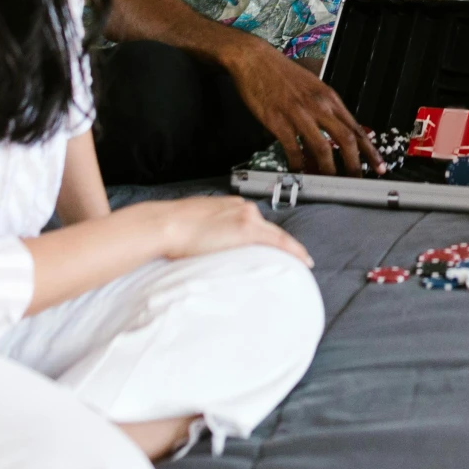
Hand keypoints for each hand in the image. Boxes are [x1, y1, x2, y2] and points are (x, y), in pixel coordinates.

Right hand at [143, 195, 312, 266]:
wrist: (164, 225)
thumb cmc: (171, 230)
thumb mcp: (194, 225)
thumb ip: (207, 231)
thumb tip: (208, 246)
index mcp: (229, 205)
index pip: (255, 221)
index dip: (267, 235)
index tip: (273, 245)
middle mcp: (241, 207)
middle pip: (268, 228)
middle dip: (280, 244)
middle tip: (292, 259)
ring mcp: (246, 217)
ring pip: (275, 235)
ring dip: (286, 249)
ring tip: (299, 263)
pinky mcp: (247, 229)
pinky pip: (279, 241)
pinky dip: (293, 251)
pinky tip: (304, 261)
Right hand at [224, 37, 381, 176]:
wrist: (255, 59)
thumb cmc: (282, 73)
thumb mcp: (313, 87)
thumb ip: (326, 109)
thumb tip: (337, 133)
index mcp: (329, 98)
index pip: (356, 128)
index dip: (370, 150)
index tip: (378, 166)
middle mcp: (319, 106)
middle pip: (346, 140)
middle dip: (354, 165)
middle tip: (357, 181)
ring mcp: (299, 114)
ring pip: (322, 148)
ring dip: (328, 170)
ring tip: (329, 183)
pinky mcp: (278, 121)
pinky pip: (293, 150)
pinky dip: (299, 165)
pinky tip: (299, 173)